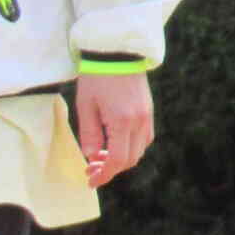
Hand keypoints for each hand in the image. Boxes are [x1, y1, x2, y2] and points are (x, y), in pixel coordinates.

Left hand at [75, 72, 153, 186]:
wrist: (116, 52)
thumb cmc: (96, 78)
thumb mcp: (85, 107)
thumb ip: (89, 135)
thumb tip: (91, 157)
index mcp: (122, 121)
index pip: (116, 160)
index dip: (103, 175)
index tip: (91, 182)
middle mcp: (139, 121)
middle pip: (130, 159)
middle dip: (110, 169)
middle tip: (91, 169)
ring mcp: (147, 116)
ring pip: (139, 150)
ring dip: (121, 159)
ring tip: (100, 157)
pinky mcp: (148, 110)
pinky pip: (144, 138)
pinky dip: (130, 147)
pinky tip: (114, 144)